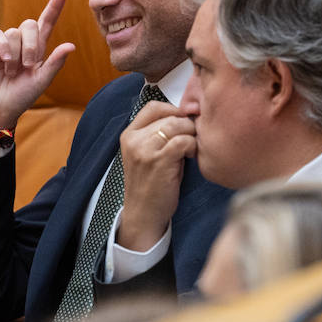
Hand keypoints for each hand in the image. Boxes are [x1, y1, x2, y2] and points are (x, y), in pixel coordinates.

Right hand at [0, 0, 75, 130]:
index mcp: (38, 48)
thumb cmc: (21, 96)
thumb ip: (55, 63)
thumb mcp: (41, 80)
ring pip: (15, 32)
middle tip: (29, 66)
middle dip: (32, 45)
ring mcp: (5, 43)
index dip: (54, 7)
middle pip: (31, 24)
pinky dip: (4, 47)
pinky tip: (4, 61)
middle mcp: (22, 42)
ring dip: (17, 54)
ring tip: (12, 72)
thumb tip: (71, 45)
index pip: (46, 23)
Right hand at [116, 100, 195, 250]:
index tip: (184, 122)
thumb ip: (161, 133)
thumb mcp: (149, 153)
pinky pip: (183, 141)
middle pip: (169, 116)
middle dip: (187, 125)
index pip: (153, 106)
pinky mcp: (158, 161)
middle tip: (192, 139)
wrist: (143, 214)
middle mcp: (134, 140)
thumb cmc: (151, 184)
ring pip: (177, 125)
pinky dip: (192, 146)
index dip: (174, 110)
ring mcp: (144, 150)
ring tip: (191, 149)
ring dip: (191, 135)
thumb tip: (189, 114)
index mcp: (129, 134)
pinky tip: (190, 156)